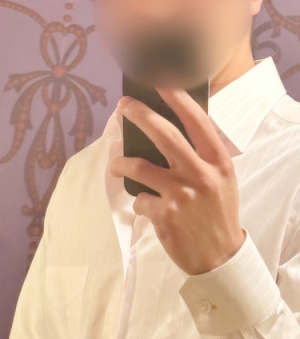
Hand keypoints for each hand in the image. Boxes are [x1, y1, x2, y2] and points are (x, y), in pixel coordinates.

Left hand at [110, 89, 245, 274]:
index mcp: (219, 162)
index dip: (177, 99)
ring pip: (139, 167)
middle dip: (140, 115)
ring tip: (116, 164)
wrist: (220, 257)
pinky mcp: (165, 215)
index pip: (197, 122)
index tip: (161, 81)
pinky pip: (139, 199)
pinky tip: (148, 207)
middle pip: (164, 135)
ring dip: (121, 163)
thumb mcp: (221, 180)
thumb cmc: (216, 212)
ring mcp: (182, 195)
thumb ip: (201, 157)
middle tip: (123, 106)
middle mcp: (201, 175)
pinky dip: (139, 202)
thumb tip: (166, 129)